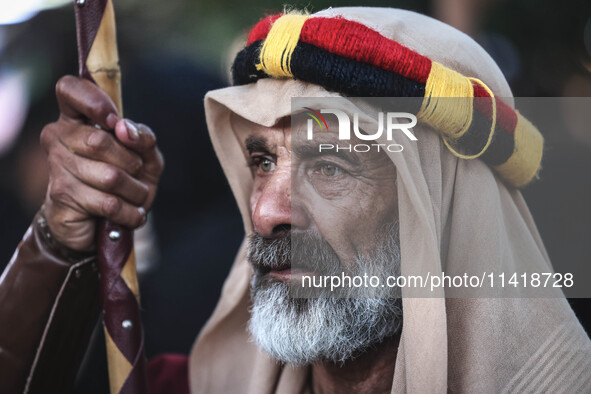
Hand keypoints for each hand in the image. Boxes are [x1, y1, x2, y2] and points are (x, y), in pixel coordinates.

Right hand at [40, 76, 163, 251]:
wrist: (100, 225)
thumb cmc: (123, 183)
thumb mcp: (145, 157)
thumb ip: (142, 137)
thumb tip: (124, 128)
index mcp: (76, 119)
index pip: (69, 89)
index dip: (94, 101)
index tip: (114, 121)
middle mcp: (58, 138)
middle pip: (99, 140)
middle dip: (132, 163)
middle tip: (136, 174)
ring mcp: (56, 168)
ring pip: (110, 176)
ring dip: (135, 191)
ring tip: (133, 197)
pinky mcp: (62, 198)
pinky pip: (109, 203)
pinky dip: (129, 212)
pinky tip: (128, 214)